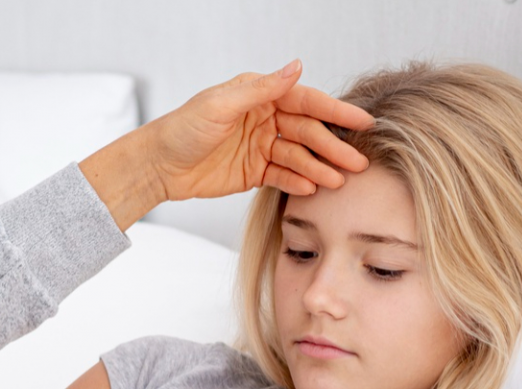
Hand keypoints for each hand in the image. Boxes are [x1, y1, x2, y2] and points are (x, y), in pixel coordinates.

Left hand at [79, 60, 375, 229]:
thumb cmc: (183, 128)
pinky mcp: (254, 171)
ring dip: (320, 168)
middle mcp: (264, 118)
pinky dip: (299, 182)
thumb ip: (262, 89)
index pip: (306, 101)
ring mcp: (261, 146)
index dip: (336, 111)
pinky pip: (283, 176)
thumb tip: (296, 66)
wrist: (158, 165)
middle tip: (358, 162)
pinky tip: (314, 188)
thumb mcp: (222, 105)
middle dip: (333, 147)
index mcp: (259, 95)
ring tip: (339, 181)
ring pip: (299, 157)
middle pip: (308, 132)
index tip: (362, 121)